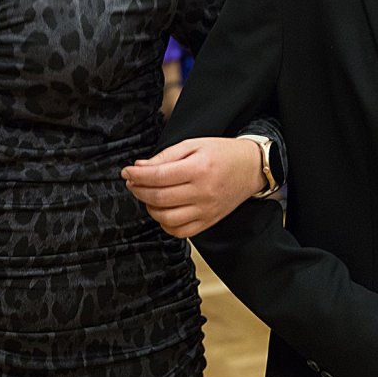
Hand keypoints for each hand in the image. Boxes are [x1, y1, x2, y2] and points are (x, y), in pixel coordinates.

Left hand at [122, 136, 265, 237]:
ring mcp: (206, 210)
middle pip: (159, 198)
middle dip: (138, 190)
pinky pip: (180, 231)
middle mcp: (203, 192)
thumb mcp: (194, 144)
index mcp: (199, 168)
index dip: (137, 175)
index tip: (126, 172)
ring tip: (148, 196)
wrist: (251, 168)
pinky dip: (165, 224)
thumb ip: (166, 156)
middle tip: (132, 182)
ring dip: (150, 208)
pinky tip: (163, 210)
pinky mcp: (208, 222)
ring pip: (166, 218)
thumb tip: (140, 167)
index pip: (158, 176)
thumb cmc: (223, 153)